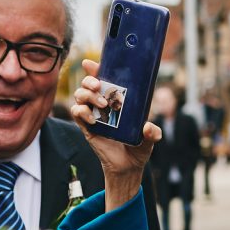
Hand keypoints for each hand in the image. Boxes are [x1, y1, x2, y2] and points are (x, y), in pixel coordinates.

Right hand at [70, 59, 162, 209]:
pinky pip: (77, 113)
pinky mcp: (87, 127)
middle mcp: (103, 104)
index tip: (91, 63)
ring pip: (80, 95)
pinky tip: (93, 119)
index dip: (96, 68)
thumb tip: (148, 128)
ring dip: (88, 95)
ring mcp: (94, 114)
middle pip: (87, 84)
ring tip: (102, 104)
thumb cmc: (139, 147)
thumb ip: (153, 132)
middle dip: (89, 80)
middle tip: (98, 85)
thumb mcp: (150, 138)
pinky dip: (82, 112)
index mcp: (117, 99)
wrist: (129, 166)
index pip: (104, 79)